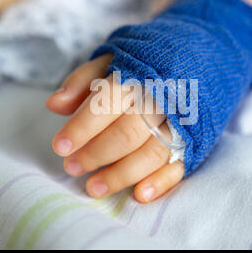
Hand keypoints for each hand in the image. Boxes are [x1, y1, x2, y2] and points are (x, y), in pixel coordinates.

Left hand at [46, 54, 183, 202]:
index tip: (60, 147)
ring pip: (151, 153)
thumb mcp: (113, 59)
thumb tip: (54, 104)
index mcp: (139, 75)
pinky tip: (139, 195)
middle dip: (96, 154)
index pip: (106, 103)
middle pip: (127, 133)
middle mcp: (162, 99)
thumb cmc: (146, 63)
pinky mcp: (195, 139)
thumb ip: (83, 80)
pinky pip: (180, 164)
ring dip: (120, 175)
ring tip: (94, 187)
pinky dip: (161, 182)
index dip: (82, 127)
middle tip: (71, 167)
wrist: (197, 58)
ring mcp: (182, 121)